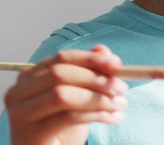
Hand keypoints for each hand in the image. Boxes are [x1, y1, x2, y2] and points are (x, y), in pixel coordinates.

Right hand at [4, 45, 127, 144]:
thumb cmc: (63, 124)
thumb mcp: (79, 95)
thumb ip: (88, 72)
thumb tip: (103, 51)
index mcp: (30, 77)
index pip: (62, 58)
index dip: (91, 59)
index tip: (117, 64)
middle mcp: (19, 93)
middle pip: (60, 74)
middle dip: (96, 79)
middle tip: (122, 88)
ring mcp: (21, 114)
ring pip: (63, 95)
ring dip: (99, 98)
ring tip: (120, 105)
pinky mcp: (31, 134)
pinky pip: (69, 117)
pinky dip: (97, 115)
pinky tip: (113, 118)